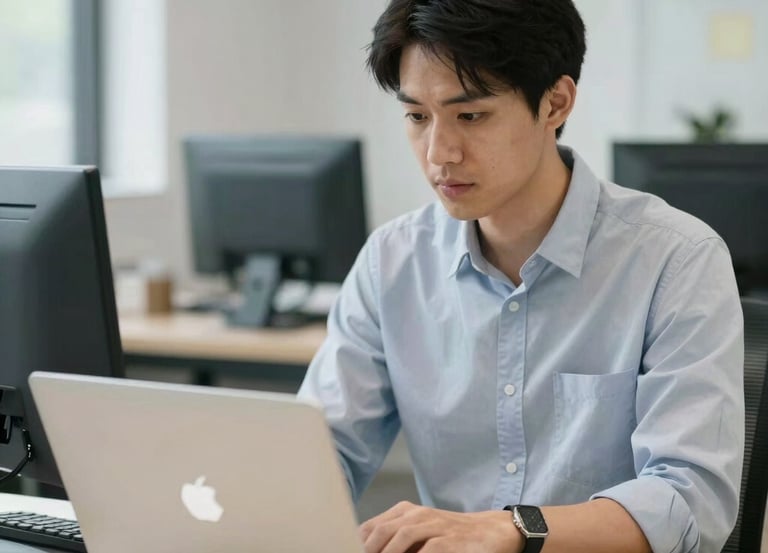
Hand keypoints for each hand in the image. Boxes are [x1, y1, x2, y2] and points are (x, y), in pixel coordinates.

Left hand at [359, 501, 521, 552]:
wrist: (492, 531)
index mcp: (405, 513)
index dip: (358, 543)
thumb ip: (395, 541)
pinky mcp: (451, 540)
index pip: (371, 527)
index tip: (346, 551)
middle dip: (368, 550)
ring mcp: (435, 526)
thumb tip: (364, 549)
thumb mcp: (420, 534)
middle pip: (382, 531)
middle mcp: (418, 515)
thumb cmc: (451, 537)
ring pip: (402, 538)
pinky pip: (428, 550)